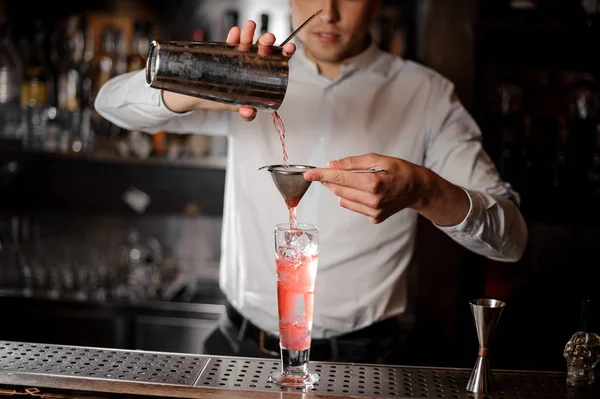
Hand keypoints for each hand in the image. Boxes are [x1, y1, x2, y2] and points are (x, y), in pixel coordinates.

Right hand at [226, 20, 295, 120]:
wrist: (208, 97)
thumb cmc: (231, 100)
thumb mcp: (241, 109)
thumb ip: (247, 113)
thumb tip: (248, 112)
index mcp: (263, 73)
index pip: (278, 60)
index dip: (285, 53)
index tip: (290, 48)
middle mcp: (254, 62)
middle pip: (263, 49)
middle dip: (266, 41)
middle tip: (268, 39)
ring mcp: (240, 57)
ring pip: (247, 43)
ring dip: (249, 34)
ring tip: (250, 27)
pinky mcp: (225, 54)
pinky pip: (230, 44)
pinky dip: (233, 37)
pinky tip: (235, 32)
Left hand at [303, 153, 469, 225]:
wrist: (418, 189)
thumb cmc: (400, 170)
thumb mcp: (378, 159)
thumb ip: (353, 163)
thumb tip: (332, 164)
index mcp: (374, 183)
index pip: (340, 178)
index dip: (322, 175)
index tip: (308, 174)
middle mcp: (373, 200)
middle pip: (339, 189)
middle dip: (331, 179)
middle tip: (329, 171)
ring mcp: (373, 212)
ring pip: (343, 199)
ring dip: (341, 188)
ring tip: (355, 180)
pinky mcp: (374, 218)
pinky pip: (352, 206)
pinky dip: (351, 197)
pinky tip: (363, 191)